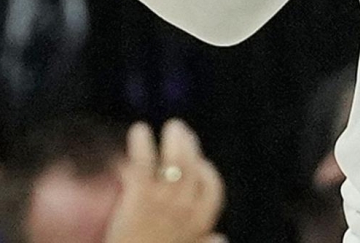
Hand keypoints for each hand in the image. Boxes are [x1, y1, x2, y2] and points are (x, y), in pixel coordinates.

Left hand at [104, 120, 225, 242]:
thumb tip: (222, 237)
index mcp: (199, 225)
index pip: (213, 190)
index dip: (207, 172)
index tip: (200, 162)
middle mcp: (185, 210)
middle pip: (194, 168)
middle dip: (190, 146)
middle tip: (181, 132)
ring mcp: (162, 203)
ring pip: (175, 161)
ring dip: (173, 140)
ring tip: (167, 128)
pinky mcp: (138, 200)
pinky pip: (143, 164)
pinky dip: (141, 145)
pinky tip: (138, 131)